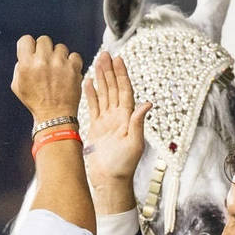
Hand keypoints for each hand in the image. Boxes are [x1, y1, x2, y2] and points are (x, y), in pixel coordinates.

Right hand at [11, 35, 83, 121]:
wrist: (55, 116)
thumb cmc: (36, 102)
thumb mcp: (18, 86)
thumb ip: (20, 67)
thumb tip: (26, 55)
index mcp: (26, 64)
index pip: (26, 40)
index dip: (30, 46)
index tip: (34, 53)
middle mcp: (42, 61)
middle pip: (44, 40)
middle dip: (45, 50)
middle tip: (47, 62)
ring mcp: (59, 64)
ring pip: (60, 47)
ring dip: (60, 57)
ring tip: (59, 70)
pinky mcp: (73, 69)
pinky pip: (74, 55)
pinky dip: (73, 63)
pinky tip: (68, 72)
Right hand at [83, 52, 149, 211]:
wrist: (109, 180)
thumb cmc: (123, 166)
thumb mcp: (134, 144)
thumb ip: (138, 122)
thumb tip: (147, 103)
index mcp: (127, 118)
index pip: (125, 91)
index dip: (122, 75)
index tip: (118, 60)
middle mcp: (118, 117)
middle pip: (113, 88)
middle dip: (110, 71)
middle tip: (106, 54)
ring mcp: (107, 121)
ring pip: (103, 94)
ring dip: (101, 78)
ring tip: (97, 62)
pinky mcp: (96, 128)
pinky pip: (93, 106)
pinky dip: (91, 94)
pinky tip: (87, 82)